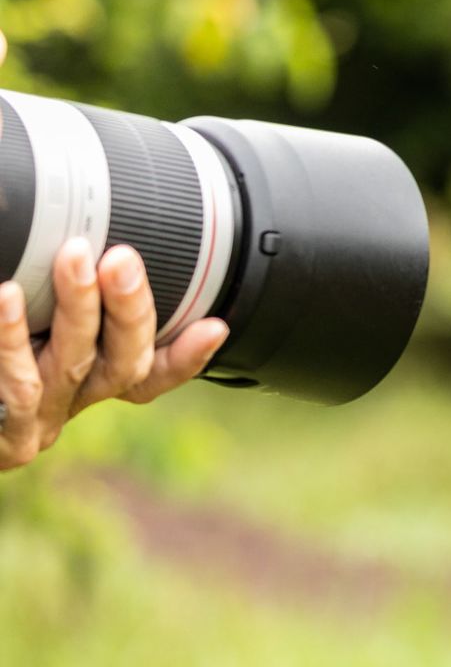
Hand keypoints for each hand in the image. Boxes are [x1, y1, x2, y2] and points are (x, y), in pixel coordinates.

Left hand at [0, 240, 228, 468]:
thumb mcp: (24, 314)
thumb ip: (55, 284)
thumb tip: (73, 228)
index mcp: (85, 380)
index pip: (151, 371)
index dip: (187, 355)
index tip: (215, 325)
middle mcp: (68, 402)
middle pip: (123, 364)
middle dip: (132, 307)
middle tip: (120, 256)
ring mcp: (35, 421)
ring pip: (75, 366)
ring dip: (82, 308)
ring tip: (75, 255)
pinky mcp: (3, 438)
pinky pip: (16, 386)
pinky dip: (11, 335)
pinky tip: (5, 294)